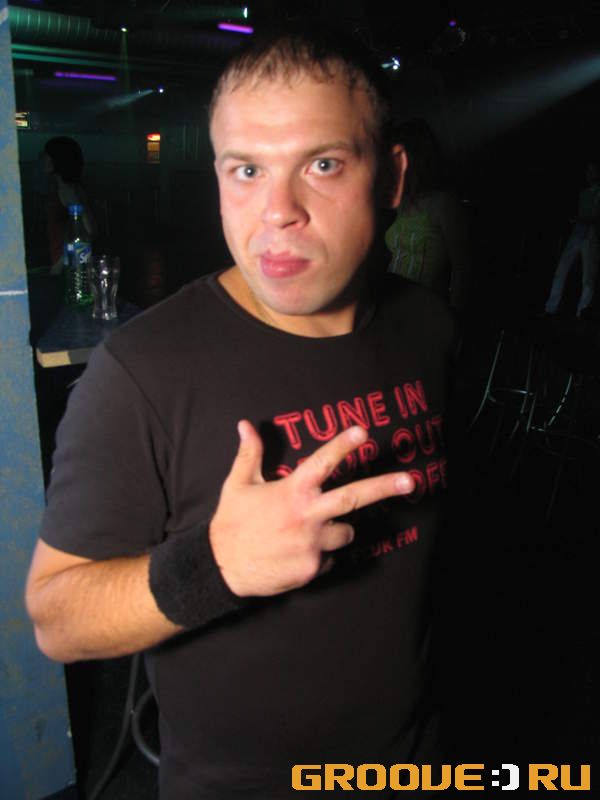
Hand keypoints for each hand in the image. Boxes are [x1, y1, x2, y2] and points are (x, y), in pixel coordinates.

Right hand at [209, 421, 414, 596]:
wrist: (220, 568)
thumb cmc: (230, 523)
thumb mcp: (237, 484)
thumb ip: (249, 454)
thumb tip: (245, 424)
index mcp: (292, 491)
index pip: (322, 463)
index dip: (342, 445)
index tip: (363, 431)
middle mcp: (307, 516)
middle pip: (354, 498)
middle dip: (385, 487)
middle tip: (411, 480)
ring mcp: (312, 544)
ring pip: (344, 532)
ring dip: (336, 529)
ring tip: (307, 531)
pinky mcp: (312, 568)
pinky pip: (328, 557)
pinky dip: (320, 554)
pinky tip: (295, 552)